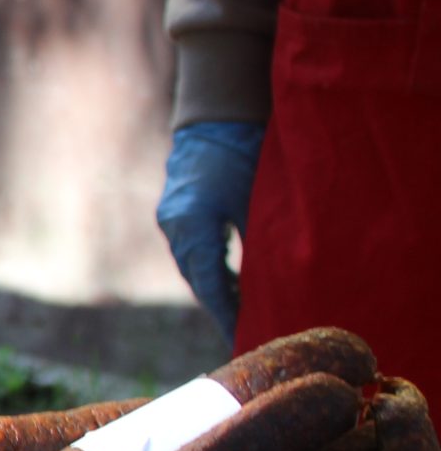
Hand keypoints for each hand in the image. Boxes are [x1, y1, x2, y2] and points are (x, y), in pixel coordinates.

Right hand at [155, 120, 263, 343]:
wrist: (215, 116)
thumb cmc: (243, 152)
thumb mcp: (259, 200)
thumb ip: (262, 241)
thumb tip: (277, 282)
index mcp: (193, 227)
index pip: (209, 283)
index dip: (227, 312)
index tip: (242, 334)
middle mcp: (175, 227)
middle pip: (197, 279)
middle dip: (220, 306)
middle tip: (244, 331)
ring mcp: (172, 219)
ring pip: (194, 266)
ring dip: (215, 288)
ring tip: (241, 311)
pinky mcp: (177, 211)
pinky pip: (192, 251)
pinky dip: (211, 268)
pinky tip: (232, 280)